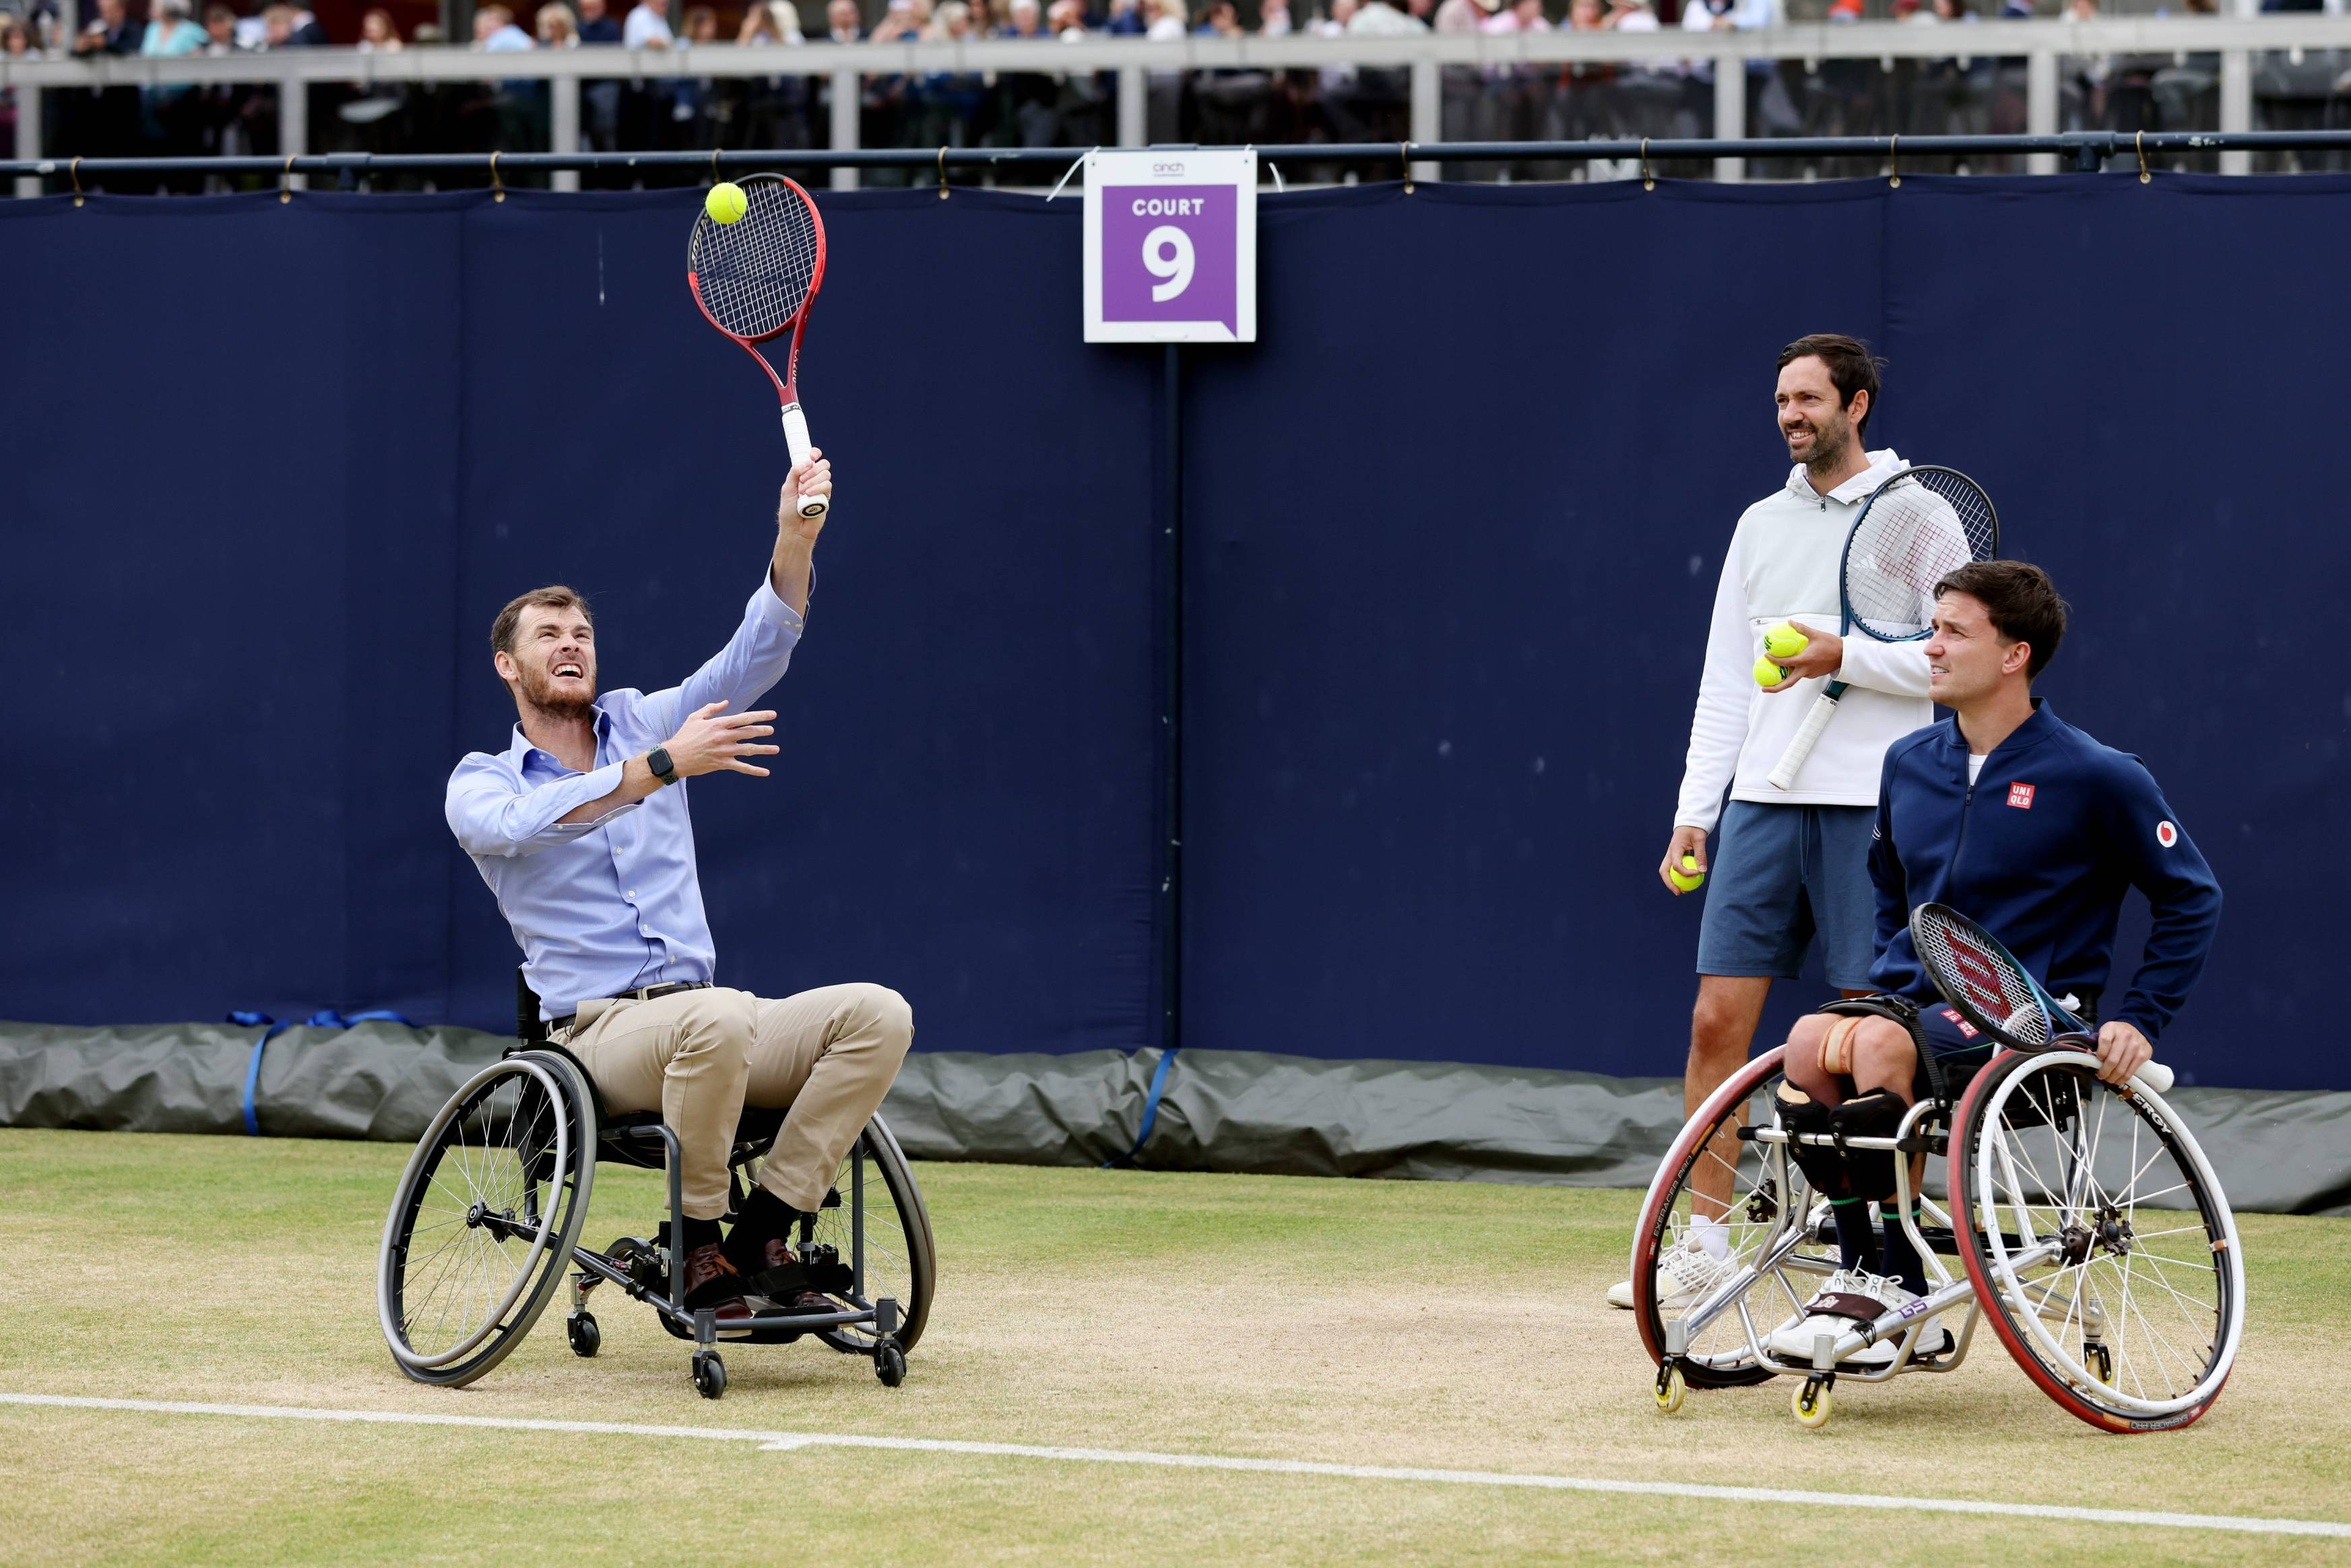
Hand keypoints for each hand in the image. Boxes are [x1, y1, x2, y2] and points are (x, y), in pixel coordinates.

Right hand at [659, 701, 778, 778]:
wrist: (675, 757)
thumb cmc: (685, 736)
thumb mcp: (695, 717)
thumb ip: (712, 709)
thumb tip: (726, 702)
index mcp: (719, 724)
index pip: (744, 718)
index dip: (760, 716)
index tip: (772, 715)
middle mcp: (724, 737)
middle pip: (749, 732)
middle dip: (763, 731)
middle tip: (772, 730)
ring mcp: (724, 751)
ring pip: (749, 749)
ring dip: (764, 749)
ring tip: (776, 748)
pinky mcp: (722, 764)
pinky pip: (742, 767)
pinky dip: (755, 770)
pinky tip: (766, 772)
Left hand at [780, 447, 829, 540]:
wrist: (795, 528)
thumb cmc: (789, 510)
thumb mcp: (787, 488)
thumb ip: (794, 473)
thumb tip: (807, 462)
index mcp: (804, 475)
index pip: (814, 459)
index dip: (815, 453)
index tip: (812, 456)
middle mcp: (814, 480)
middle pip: (824, 464)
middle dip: (813, 469)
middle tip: (802, 479)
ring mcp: (822, 489)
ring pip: (826, 474)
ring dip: (814, 480)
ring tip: (803, 491)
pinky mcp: (826, 498)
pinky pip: (827, 486)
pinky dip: (817, 488)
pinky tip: (809, 495)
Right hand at [1658, 825, 1707, 895]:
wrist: (1689, 821)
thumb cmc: (1695, 828)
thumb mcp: (1700, 839)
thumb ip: (1701, 855)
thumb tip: (1702, 872)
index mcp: (1674, 848)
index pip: (1676, 864)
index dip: (1686, 872)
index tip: (1697, 874)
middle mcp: (1670, 853)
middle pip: (1664, 871)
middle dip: (1670, 883)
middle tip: (1679, 892)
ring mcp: (1670, 855)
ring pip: (1666, 871)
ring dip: (1672, 882)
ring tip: (1683, 891)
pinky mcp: (1674, 856)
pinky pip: (1673, 869)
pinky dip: (1678, 877)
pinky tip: (1687, 883)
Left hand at [1759, 624, 1841, 691]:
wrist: (1845, 655)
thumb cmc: (1831, 645)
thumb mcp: (1815, 634)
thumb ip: (1801, 628)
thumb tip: (1790, 622)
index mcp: (1805, 660)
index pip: (1785, 663)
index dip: (1774, 660)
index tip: (1766, 656)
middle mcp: (1806, 670)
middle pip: (1788, 683)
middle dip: (1775, 688)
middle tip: (1764, 688)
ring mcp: (1810, 674)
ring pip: (1794, 678)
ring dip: (1783, 679)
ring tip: (1773, 676)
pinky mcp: (1813, 675)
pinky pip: (1800, 675)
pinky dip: (1793, 673)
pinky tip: (1788, 668)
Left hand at [2092, 1020, 2153, 1085]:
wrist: (2136, 1029)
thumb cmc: (2117, 1033)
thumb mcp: (2104, 1033)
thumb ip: (2095, 1045)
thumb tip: (2086, 1061)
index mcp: (2111, 1028)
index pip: (2104, 1041)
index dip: (2100, 1053)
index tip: (2097, 1060)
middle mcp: (2125, 1036)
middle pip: (2113, 1059)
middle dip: (2105, 1071)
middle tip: (2101, 1075)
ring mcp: (2135, 1045)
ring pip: (2122, 1067)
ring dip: (2113, 1077)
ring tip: (2109, 1079)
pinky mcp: (2143, 1054)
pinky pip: (2132, 1070)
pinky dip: (2123, 1078)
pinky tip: (2119, 1080)